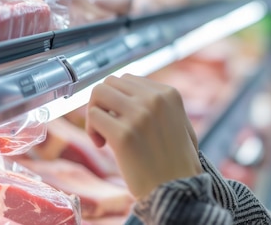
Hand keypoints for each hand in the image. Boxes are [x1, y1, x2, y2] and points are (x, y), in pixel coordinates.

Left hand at [86, 74, 202, 198]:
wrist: (178, 191)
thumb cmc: (176, 161)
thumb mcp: (179, 122)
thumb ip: (160, 104)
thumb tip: (129, 90)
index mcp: (168, 93)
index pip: (128, 79)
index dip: (118, 99)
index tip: (120, 118)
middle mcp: (154, 99)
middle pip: (111, 82)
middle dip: (104, 103)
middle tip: (108, 125)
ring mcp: (139, 115)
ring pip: (99, 93)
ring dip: (95, 112)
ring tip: (103, 133)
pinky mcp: (123, 135)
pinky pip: (93, 116)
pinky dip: (92, 130)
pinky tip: (102, 144)